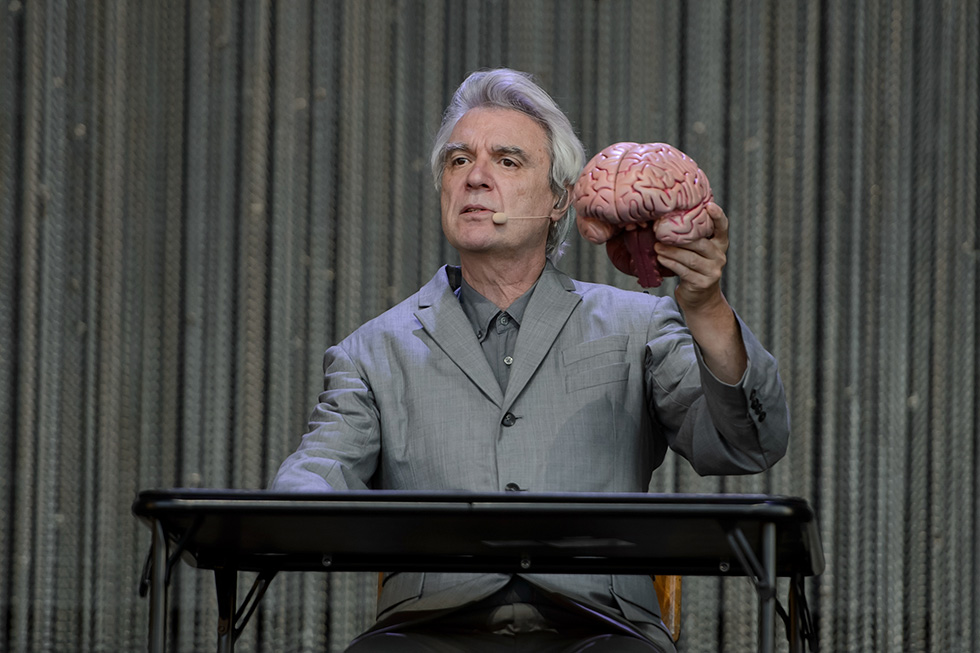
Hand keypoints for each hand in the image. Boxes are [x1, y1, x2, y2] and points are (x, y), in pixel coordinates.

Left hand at [656, 202, 745, 382]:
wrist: (700, 299)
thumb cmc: (694, 269)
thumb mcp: (697, 252)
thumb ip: (690, 238)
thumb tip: (664, 220)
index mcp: (720, 244)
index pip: (722, 227)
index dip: (717, 216)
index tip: (709, 205)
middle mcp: (719, 256)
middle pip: (700, 242)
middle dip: (679, 236)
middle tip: (660, 229)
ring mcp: (712, 271)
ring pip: (689, 257)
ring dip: (670, 251)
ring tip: (656, 246)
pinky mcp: (702, 283)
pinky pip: (683, 270)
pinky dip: (670, 263)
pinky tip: (660, 258)